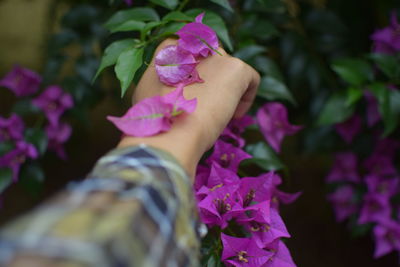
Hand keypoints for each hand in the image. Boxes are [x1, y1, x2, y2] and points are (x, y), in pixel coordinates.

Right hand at [119, 39, 259, 176]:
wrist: (171, 134)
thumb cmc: (157, 120)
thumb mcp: (148, 92)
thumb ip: (163, 79)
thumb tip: (177, 83)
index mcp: (169, 48)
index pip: (190, 58)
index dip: (194, 80)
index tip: (192, 101)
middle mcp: (194, 45)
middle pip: (212, 63)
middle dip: (213, 85)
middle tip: (206, 110)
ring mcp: (215, 54)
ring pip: (230, 72)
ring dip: (227, 92)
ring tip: (216, 115)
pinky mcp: (236, 67)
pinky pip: (251, 80)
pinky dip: (246, 99)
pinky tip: (233, 116)